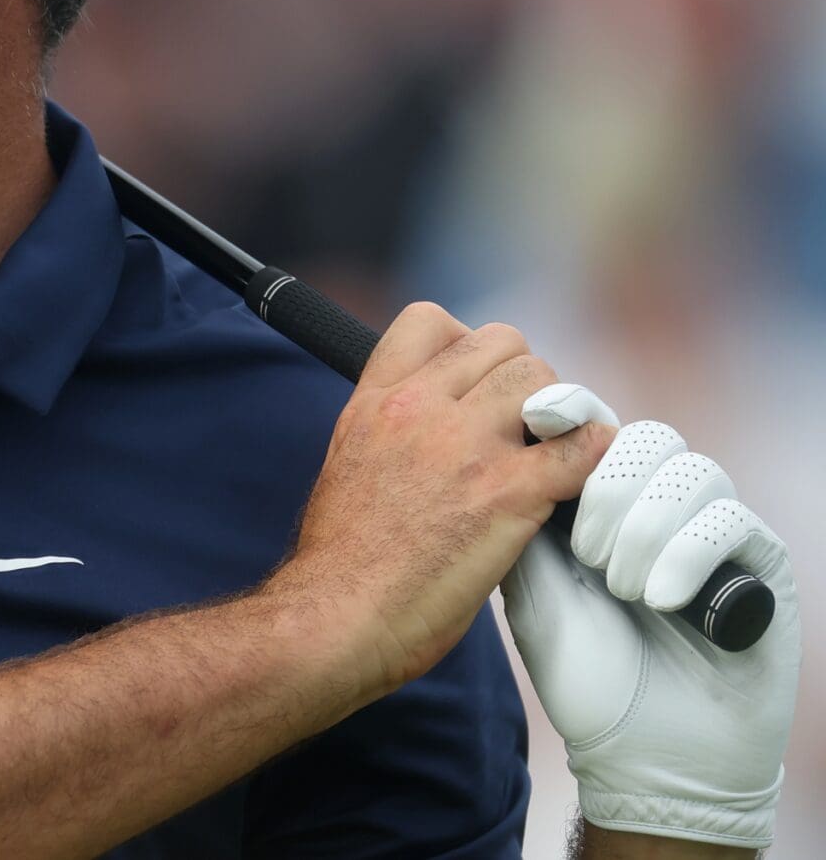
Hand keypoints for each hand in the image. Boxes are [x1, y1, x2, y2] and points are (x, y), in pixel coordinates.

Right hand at [271, 304, 613, 696]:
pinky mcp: (509, 494)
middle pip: (503, 342)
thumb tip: (436, 430)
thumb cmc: (342, 559)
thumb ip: (392, 429)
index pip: (430, 319)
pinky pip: (583, 446)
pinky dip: (597, 456)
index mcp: (375, 399)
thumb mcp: (349, 462)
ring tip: (553, 455)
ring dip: (561, 415)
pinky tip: (586, 479)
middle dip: (523, 380)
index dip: (466, 344)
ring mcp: (466, 447)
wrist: (337, 615)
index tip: (477, 385)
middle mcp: (419, 408)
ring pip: (547, 382)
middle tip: (525, 428)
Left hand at [502, 386, 799, 851]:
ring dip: (644, 525)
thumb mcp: (530, 585)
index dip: (569, 405)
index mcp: (601, 499)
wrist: (643, 753)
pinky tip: (656, 598)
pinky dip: (685, 553)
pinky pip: (731, 520)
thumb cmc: (584, 672)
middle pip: (645, 436)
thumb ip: (519, 512)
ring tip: (618, 586)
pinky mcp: (760, 566)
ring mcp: (713, 531)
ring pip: (690, 470)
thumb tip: (499, 436)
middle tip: (584, 551)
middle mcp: (660, 505)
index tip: (536, 413)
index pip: (593, 422)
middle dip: (606, 482)